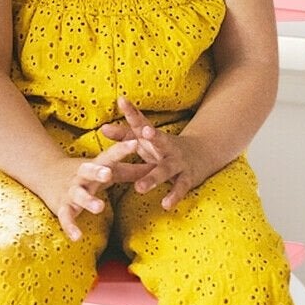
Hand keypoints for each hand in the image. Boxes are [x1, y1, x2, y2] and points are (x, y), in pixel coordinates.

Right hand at [38, 137, 141, 240]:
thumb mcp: (108, 170)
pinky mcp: (62, 206)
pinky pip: (66, 217)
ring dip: (88, 201)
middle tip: (108, 173)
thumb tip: (155, 165)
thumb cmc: (88, 173)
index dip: (122, 149)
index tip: (135, 143)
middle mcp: (82, 176)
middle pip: (88, 171)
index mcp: (96, 165)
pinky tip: (77, 237)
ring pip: (78, 195)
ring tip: (100, 207)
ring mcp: (71, 191)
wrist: (47, 174)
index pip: (110, 156)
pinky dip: (70, 227)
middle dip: (97, 171)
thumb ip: (131, 171)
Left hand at [98, 96, 200, 210]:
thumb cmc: (163, 148)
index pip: (142, 121)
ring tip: (139, 187)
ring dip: (153, 178)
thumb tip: (102, 128)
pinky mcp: (187, 178)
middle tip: (144, 131)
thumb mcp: (144, 141)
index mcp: (154, 136)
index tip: (122, 100)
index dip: (132, 111)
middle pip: (160, 140)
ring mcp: (178, 162)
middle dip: (153, 135)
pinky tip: (165, 204)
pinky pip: (180, 188)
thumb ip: (124, 135)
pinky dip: (173, 195)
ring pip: (165, 170)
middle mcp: (167, 147)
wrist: (202, 154)